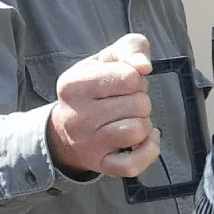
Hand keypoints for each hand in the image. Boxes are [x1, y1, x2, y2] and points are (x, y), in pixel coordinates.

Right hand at [47, 34, 159, 178]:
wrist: (64, 130)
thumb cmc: (92, 89)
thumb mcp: (105, 59)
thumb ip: (130, 48)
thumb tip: (143, 66)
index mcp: (73, 84)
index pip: (130, 77)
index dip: (136, 77)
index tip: (123, 82)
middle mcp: (77, 116)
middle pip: (140, 104)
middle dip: (140, 100)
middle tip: (124, 102)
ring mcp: (88, 144)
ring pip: (139, 130)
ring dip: (143, 123)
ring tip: (128, 118)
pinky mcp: (100, 165)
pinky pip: (135, 164)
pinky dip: (149, 150)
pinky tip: (145, 138)